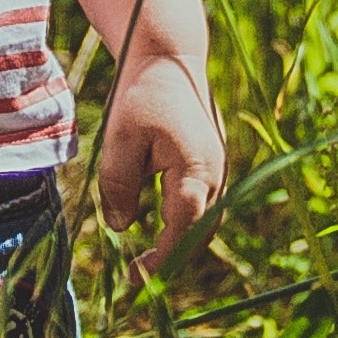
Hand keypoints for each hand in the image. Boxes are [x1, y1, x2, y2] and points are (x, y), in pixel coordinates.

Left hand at [95, 57, 225, 279]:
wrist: (170, 58)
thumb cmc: (143, 94)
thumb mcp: (120, 140)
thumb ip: (118, 187)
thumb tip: (119, 228)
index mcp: (196, 170)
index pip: (182, 230)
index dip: (161, 260)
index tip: (136, 279)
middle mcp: (217, 175)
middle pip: (200, 234)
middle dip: (172, 259)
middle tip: (137, 275)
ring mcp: (220, 169)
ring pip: (205, 221)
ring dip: (180, 242)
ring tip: (147, 258)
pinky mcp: (213, 163)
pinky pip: (204, 204)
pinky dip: (185, 223)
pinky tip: (159, 225)